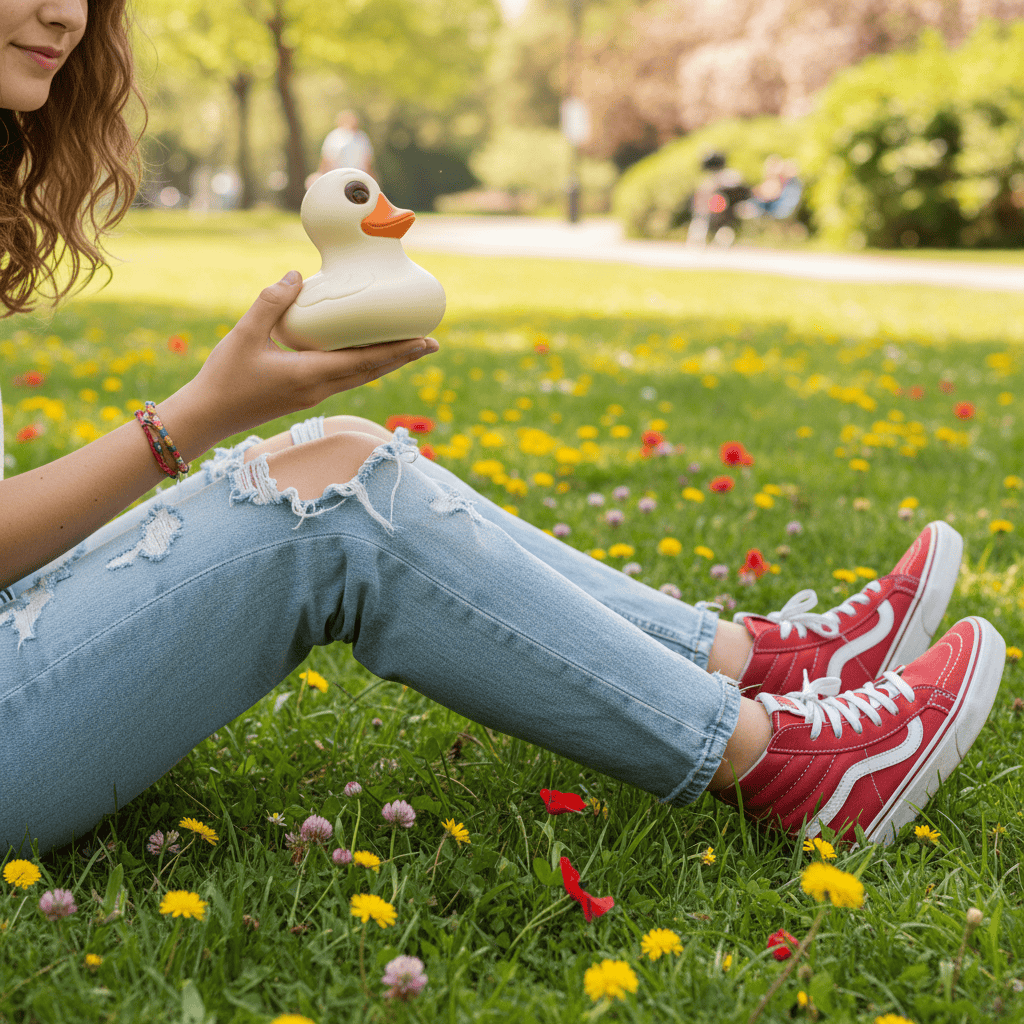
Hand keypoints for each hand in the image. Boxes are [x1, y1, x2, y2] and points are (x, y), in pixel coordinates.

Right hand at [171, 271, 437, 443]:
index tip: (426, 342)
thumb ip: (271, 303)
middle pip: (373, 371)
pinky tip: (365, 353)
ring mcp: (314, 394)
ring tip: (408, 348)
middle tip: (431, 343)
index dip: (399, 351)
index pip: (367, 362)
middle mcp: (321, 388)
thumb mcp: (245, 335)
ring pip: (361, 376)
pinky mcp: (305, 395)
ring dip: (386, 362)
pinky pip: (345, 377)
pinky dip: (364, 365)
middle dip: (403, 357)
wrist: (208, 417)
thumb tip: (295, 275)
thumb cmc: (224, 378)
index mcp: (312, 375)